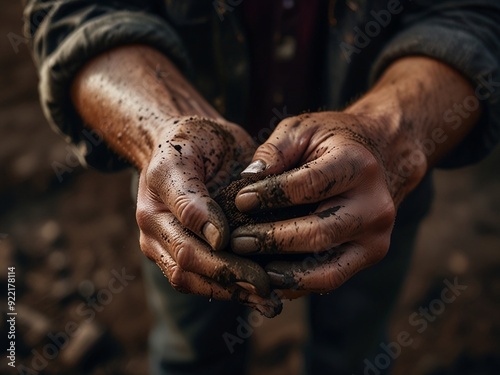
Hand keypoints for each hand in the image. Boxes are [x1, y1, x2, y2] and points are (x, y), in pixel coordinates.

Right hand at [136, 115, 281, 316]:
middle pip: (190, 268)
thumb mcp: (187, 154)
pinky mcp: (180, 250)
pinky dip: (229, 288)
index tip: (257, 268)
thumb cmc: (191, 140)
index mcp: (155, 205)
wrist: (189, 140)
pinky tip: (258, 293)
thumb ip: (194, 197)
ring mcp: (164, 244)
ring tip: (269, 302)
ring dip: (232, 292)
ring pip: (194, 280)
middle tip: (269, 289)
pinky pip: (200, 278)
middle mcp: (155, 230)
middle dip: (231, 280)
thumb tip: (218, 240)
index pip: (187, 241)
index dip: (220, 258)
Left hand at [230, 112, 398, 296]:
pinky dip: (298, 284)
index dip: (270, 196)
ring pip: (327, 269)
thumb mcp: (303, 130)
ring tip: (251, 267)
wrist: (379, 157)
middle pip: (319, 233)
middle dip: (272, 240)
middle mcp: (375, 205)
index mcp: (358, 165)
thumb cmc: (331, 142)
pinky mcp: (371, 254)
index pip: (309, 185)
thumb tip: (249, 178)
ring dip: (284, 274)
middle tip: (237, 241)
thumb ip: (275, 150)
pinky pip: (331, 279)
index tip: (240, 200)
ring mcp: (376, 235)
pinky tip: (270, 277)